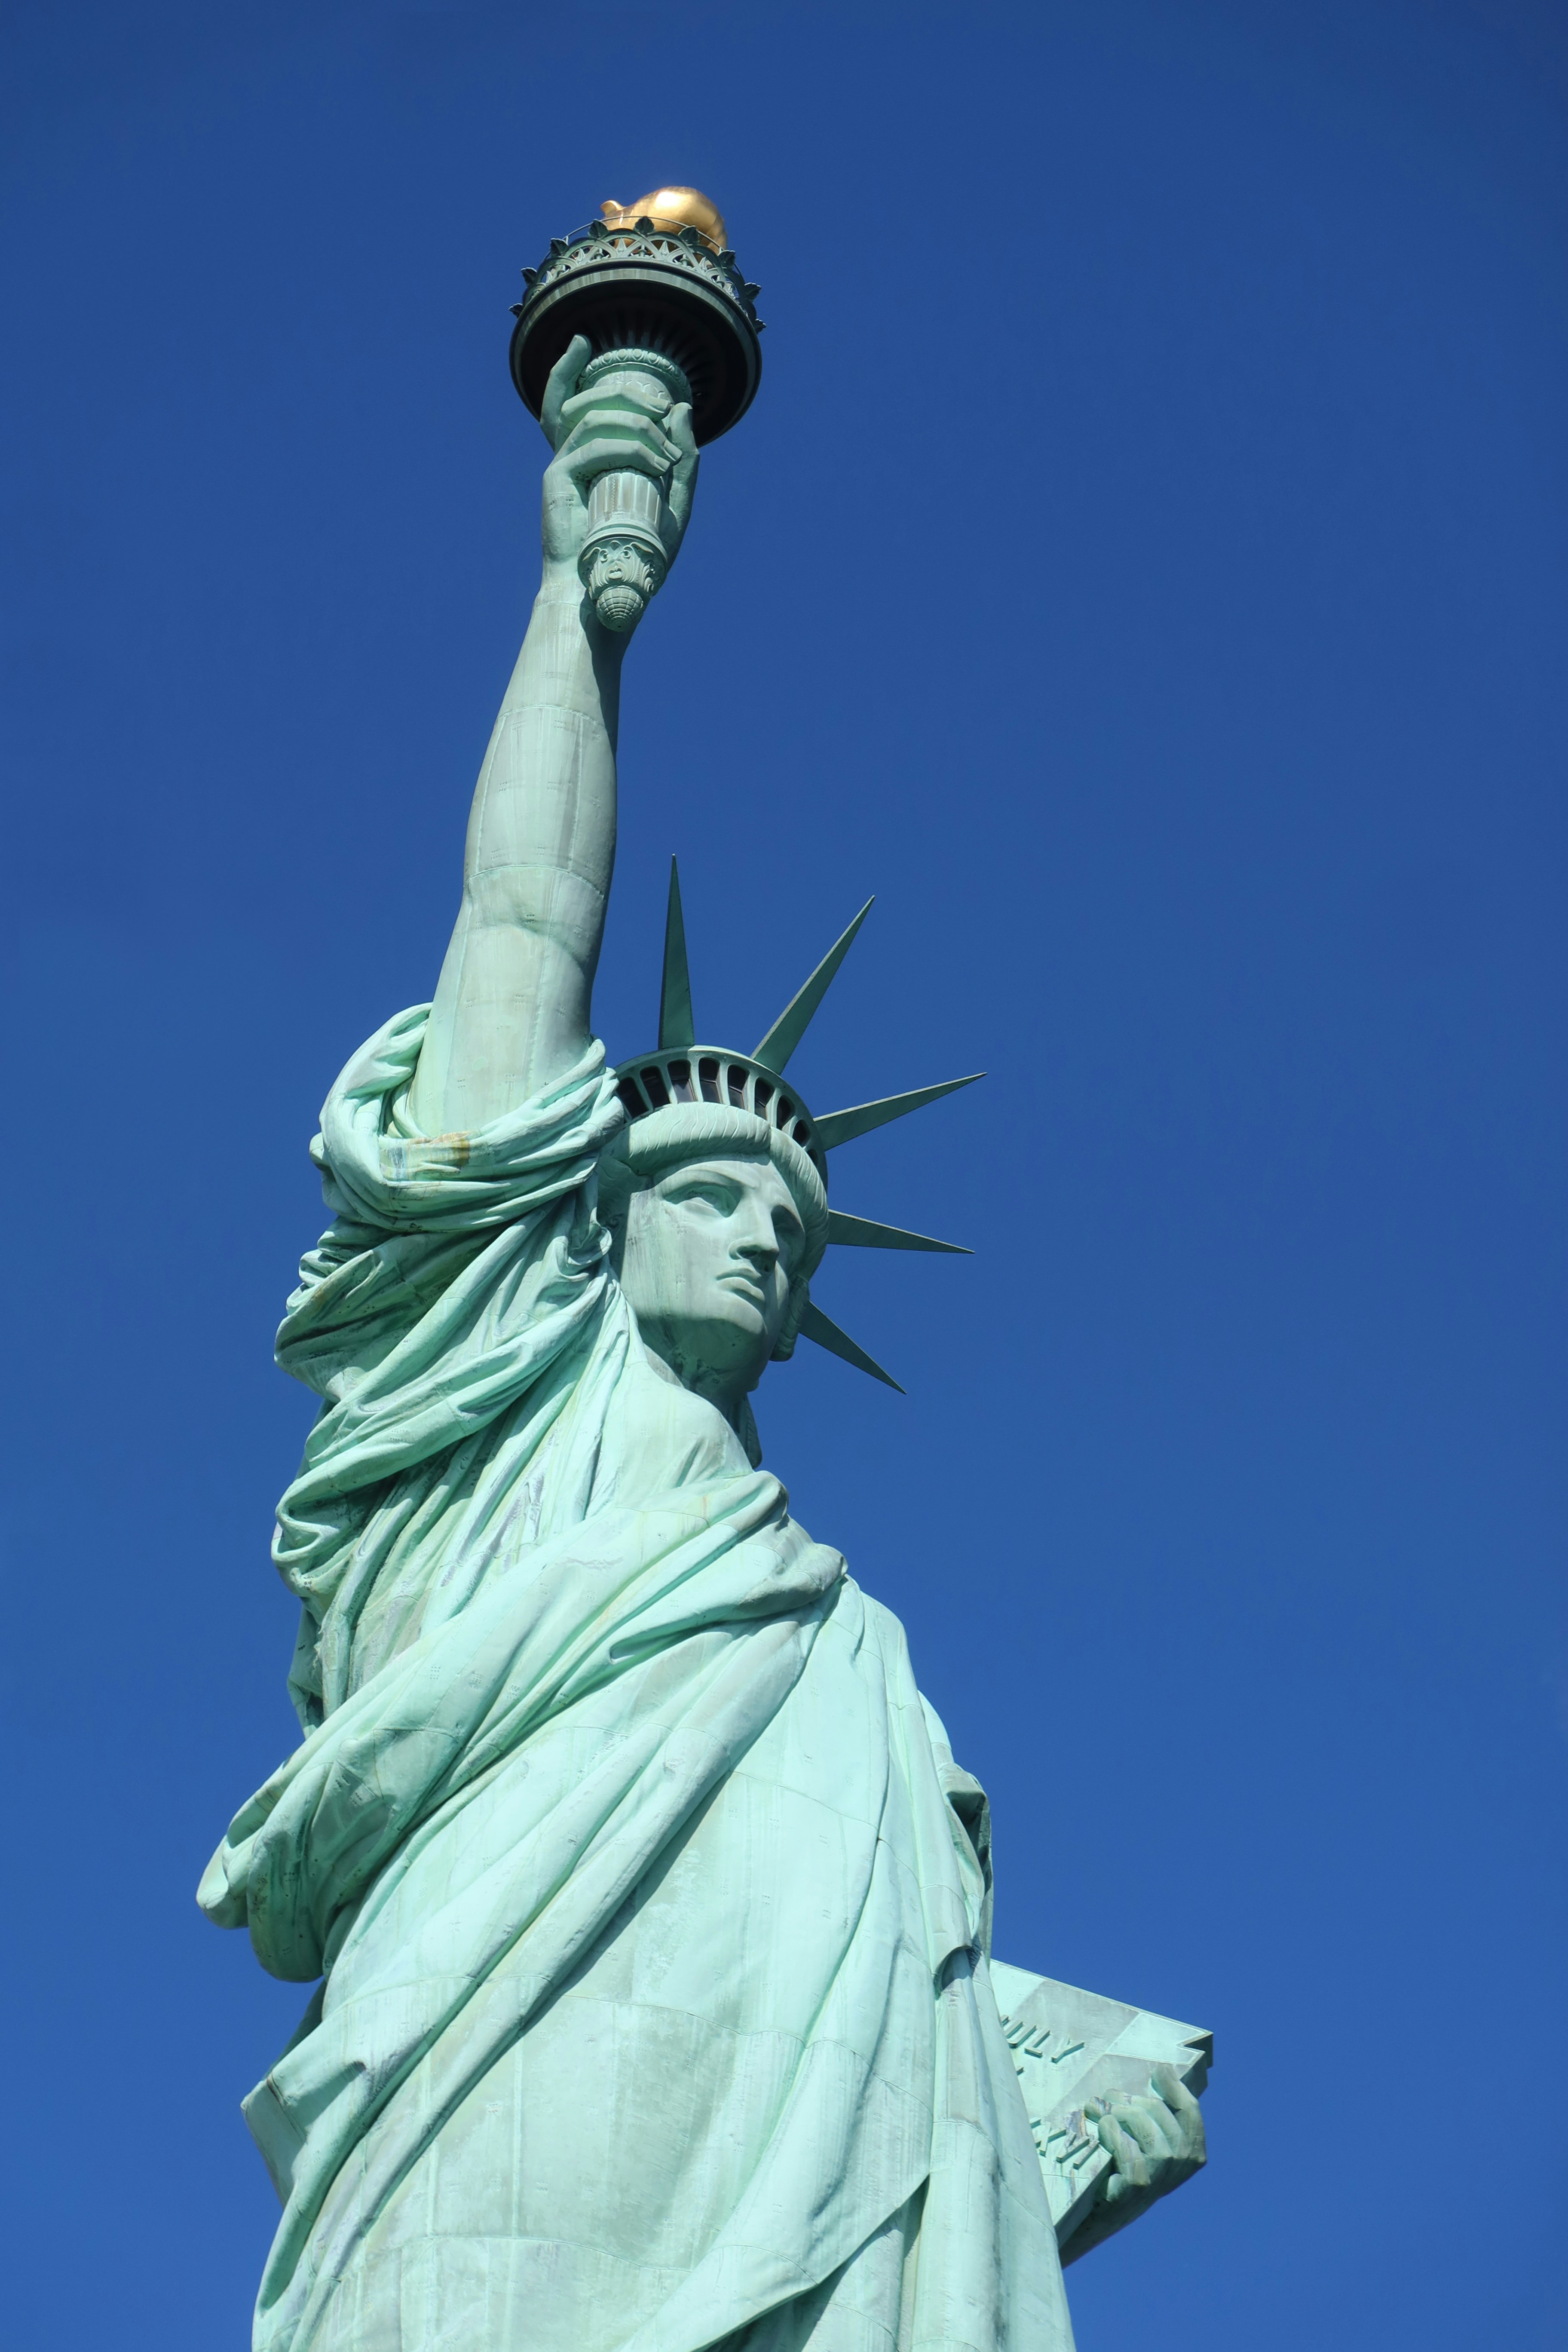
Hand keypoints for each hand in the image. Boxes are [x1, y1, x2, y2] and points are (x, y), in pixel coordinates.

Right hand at [537, 334, 699, 579]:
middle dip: (624, 393)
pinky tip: (656, 465)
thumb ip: (681, 459)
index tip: (590, 349)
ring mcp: (560, 466)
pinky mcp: (558, 480)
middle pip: (579, 400)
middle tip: (664, 411)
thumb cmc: (637, 555)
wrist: (606, 591)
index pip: (571, 403)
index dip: (568, 370)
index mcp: (587, 459)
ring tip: (668, 455)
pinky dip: (629, 449)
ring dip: (637, 427)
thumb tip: (682, 408)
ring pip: (593, 419)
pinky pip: (593, 447)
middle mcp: (568, 457)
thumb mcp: (672, 503)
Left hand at [1086, 2065, 1205, 2212]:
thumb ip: (1158, 2111)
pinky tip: (1101, 2129)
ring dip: (1118, 2112)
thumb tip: (1165, 2070)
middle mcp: (1182, 2165)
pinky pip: (1127, 2149)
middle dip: (1131, 2098)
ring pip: (1145, 2127)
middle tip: (1108, 2095)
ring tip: (1097, 2109)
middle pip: (1160, 2112)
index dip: (1174, 2087)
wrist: (1101, 2208)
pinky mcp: (1138, 2187)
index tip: (1157, 2071)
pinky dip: (1112, 2134)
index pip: (1190, 2110)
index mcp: (1192, 2152)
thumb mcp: (1147, 2137)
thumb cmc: (1124, 2164)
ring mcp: (1161, 2177)